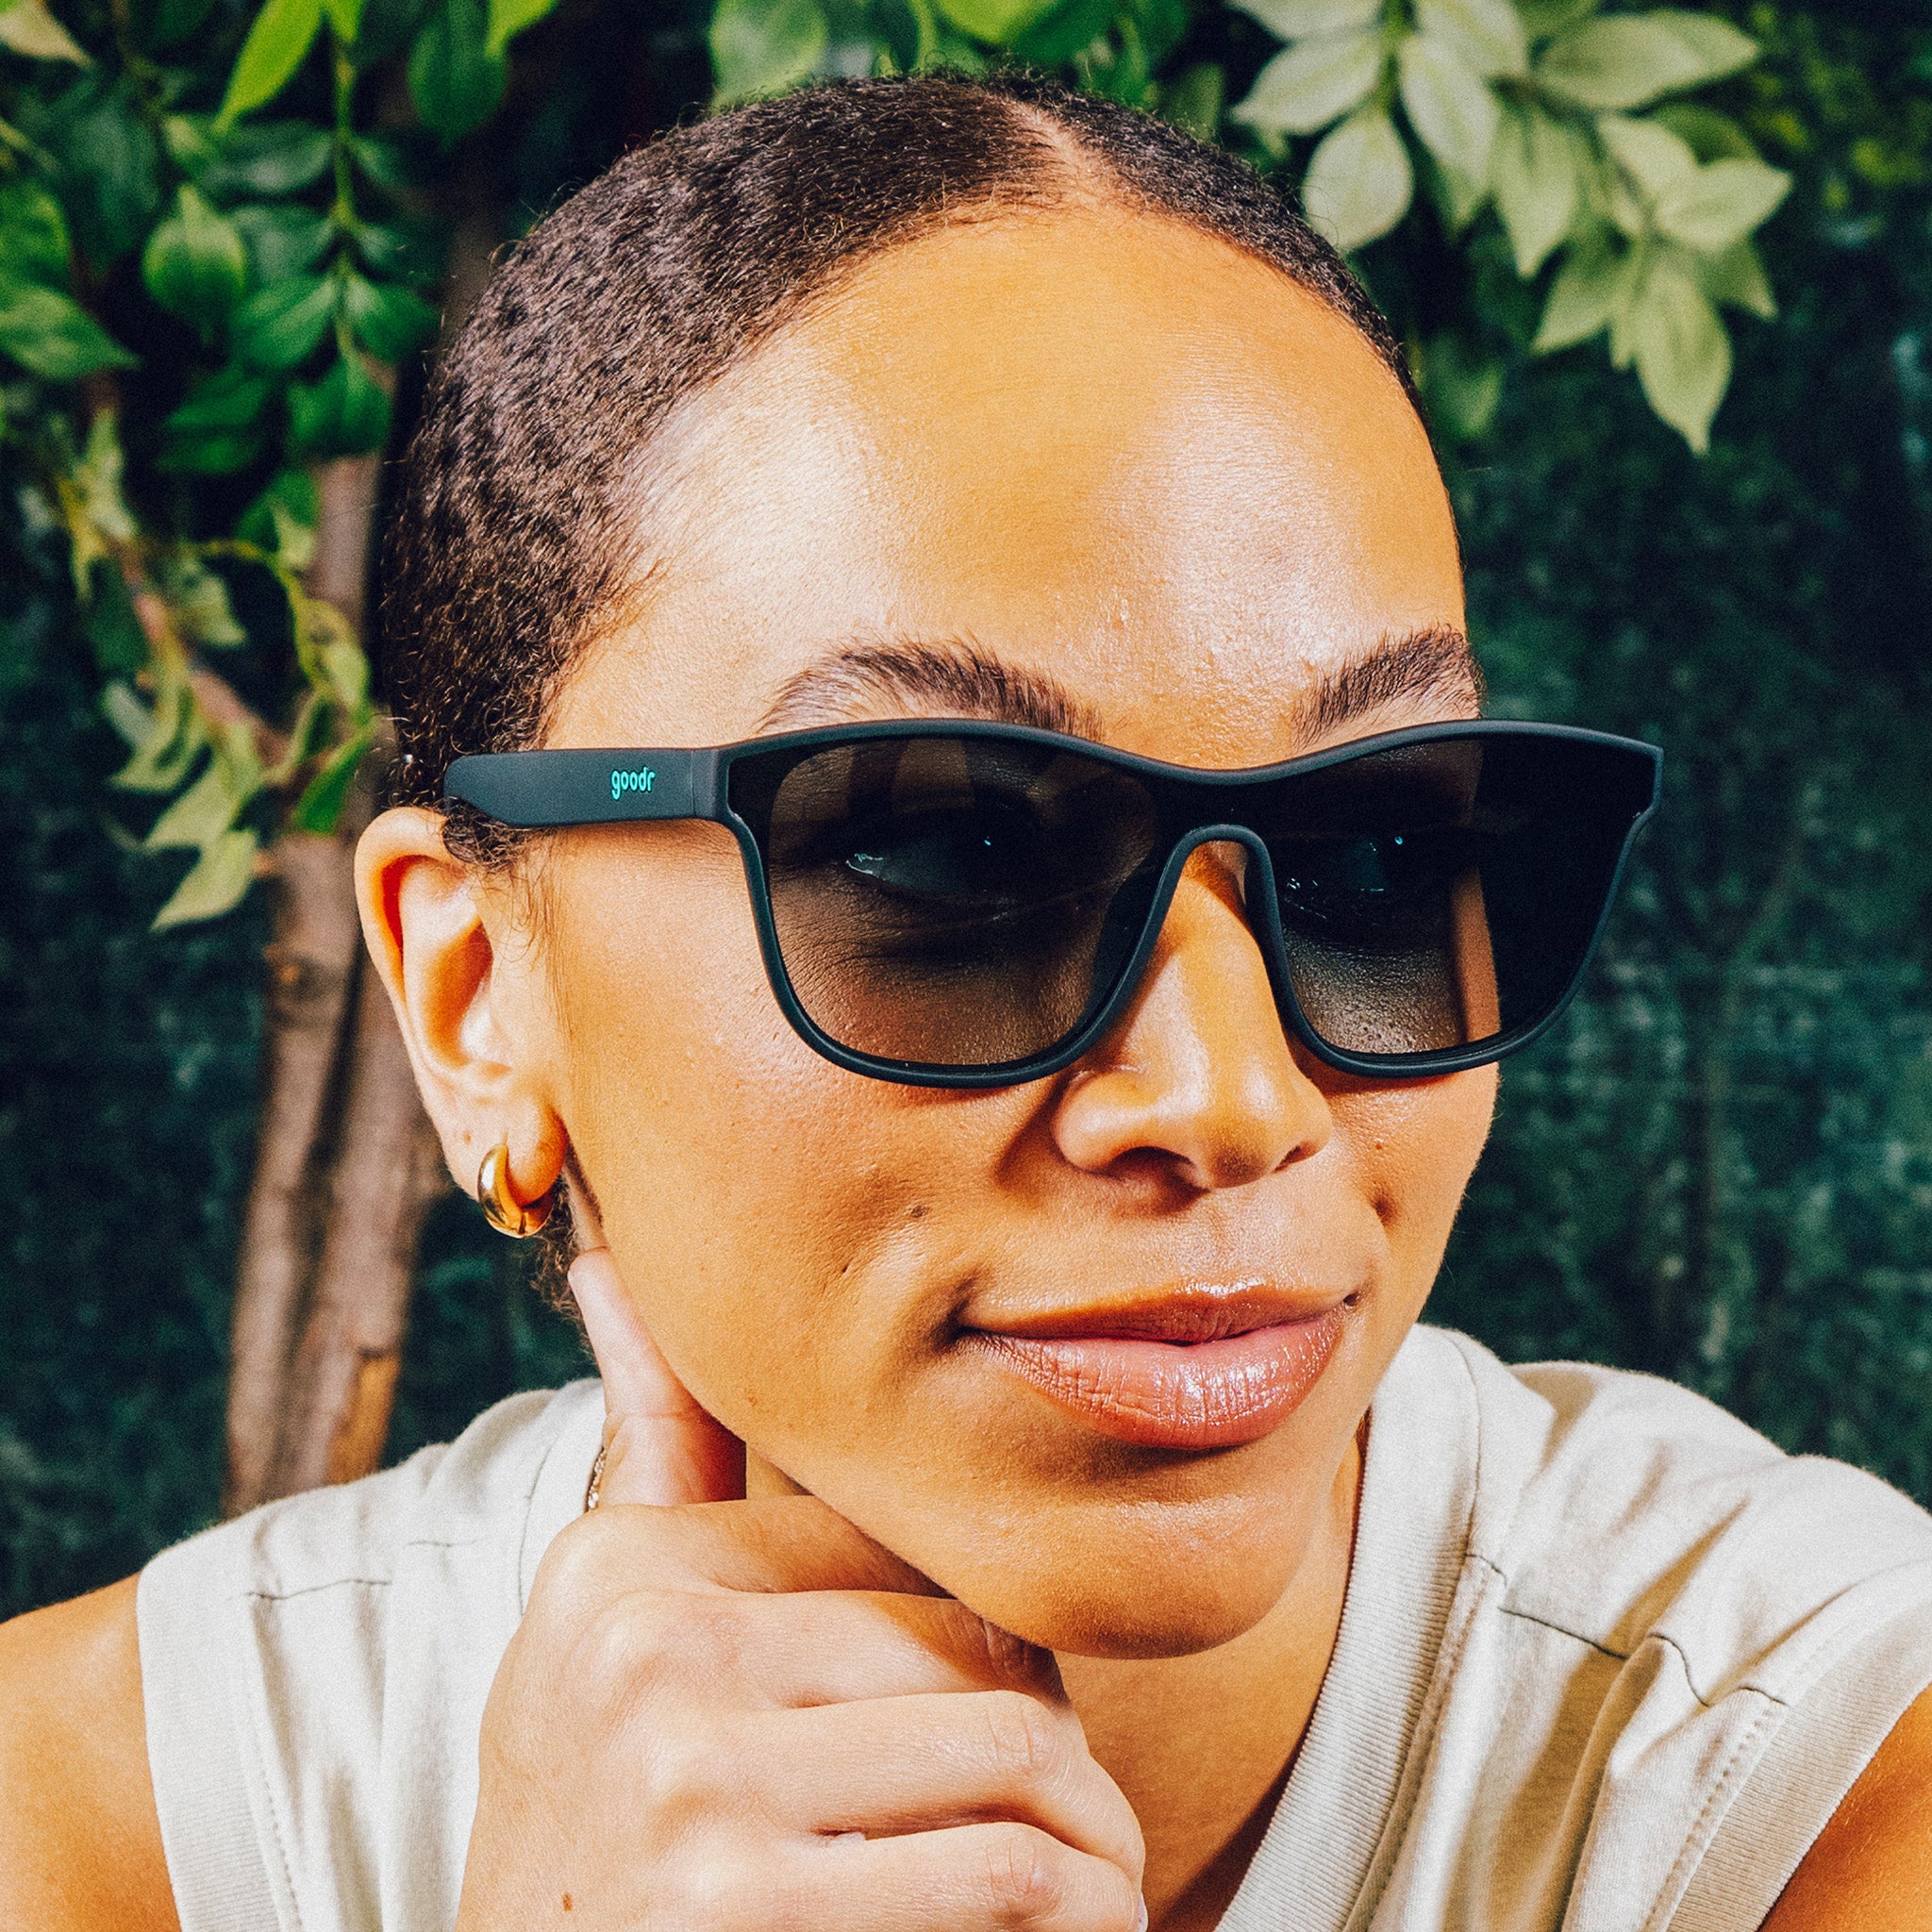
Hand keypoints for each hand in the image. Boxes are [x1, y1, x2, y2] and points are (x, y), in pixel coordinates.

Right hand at [454, 1247, 1146, 1931]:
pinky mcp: (741, 1907)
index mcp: (623, 1565)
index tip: (986, 1716)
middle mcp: (643, 1650)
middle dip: (1052, 1740)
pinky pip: (1006, 1871)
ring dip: (1090, 1834)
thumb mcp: (594, 1640)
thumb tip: (612, 1266)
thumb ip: (649, 1456)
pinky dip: (1080, 1912)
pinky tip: (1075, 1931)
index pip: (898, 1548)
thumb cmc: (599, 1823)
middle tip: (1075, 1814)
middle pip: (968, 1642)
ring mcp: (687, 1777)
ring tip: (1088, 1875)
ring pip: (1015, 1748)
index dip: (976, 1640)